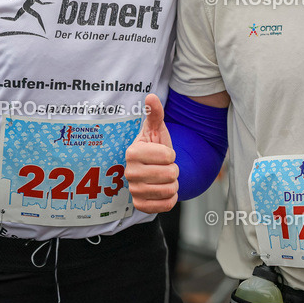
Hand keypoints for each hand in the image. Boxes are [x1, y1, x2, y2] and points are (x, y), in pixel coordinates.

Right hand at [125, 94, 178, 212]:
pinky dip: (170, 199)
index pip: (168, 156)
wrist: (152, 168)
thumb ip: (155, 113)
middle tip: (164, 166)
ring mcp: (133, 190)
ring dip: (173, 184)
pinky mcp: (140, 205)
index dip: (171, 154)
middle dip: (173, 170)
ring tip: (163, 177)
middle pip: (170, 174)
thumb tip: (151, 96)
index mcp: (132, 152)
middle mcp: (129, 172)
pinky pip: (165, 206)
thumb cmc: (155, 146)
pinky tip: (163, 191)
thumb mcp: (156, 129)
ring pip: (170, 190)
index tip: (162, 153)